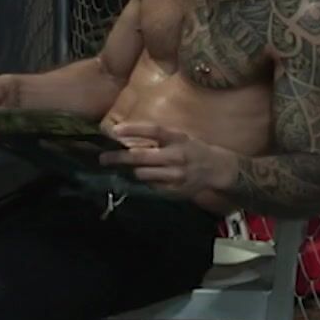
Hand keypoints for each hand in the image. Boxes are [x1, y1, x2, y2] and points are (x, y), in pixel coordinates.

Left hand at [99, 122, 237, 200]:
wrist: (216, 168)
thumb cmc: (192, 149)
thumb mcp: (179, 137)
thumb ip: (158, 138)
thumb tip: (126, 138)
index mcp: (178, 139)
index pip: (153, 130)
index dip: (134, 129)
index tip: (115, 130)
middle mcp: (177, 156)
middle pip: (142, 157)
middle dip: (119, 158)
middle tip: (103, 158)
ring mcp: (175, 175)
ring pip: (143, 174)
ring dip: (131, 171)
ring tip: (122, 169)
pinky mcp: (175, 190)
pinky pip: (151, 186)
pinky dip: (145, 181)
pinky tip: (145, 178)